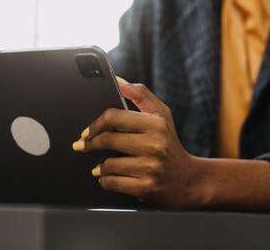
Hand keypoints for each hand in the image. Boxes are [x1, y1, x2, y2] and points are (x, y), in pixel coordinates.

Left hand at [72, 77, 205, 208]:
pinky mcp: (146, 188)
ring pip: (108, 164)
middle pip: (108, 140)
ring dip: (99, 166)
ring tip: (99, 166)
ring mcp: (151, 168)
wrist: (188, 180)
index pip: (114, 117)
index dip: (95, 124)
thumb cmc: (169, 143)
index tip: (86, 131)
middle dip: (89, 144)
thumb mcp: (161, 115)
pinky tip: (107, 177)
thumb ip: (140, 95)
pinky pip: (112, 182)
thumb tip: (119, 80)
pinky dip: (105, 180)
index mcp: (156, 124)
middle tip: (81, 146)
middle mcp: (155, 145)